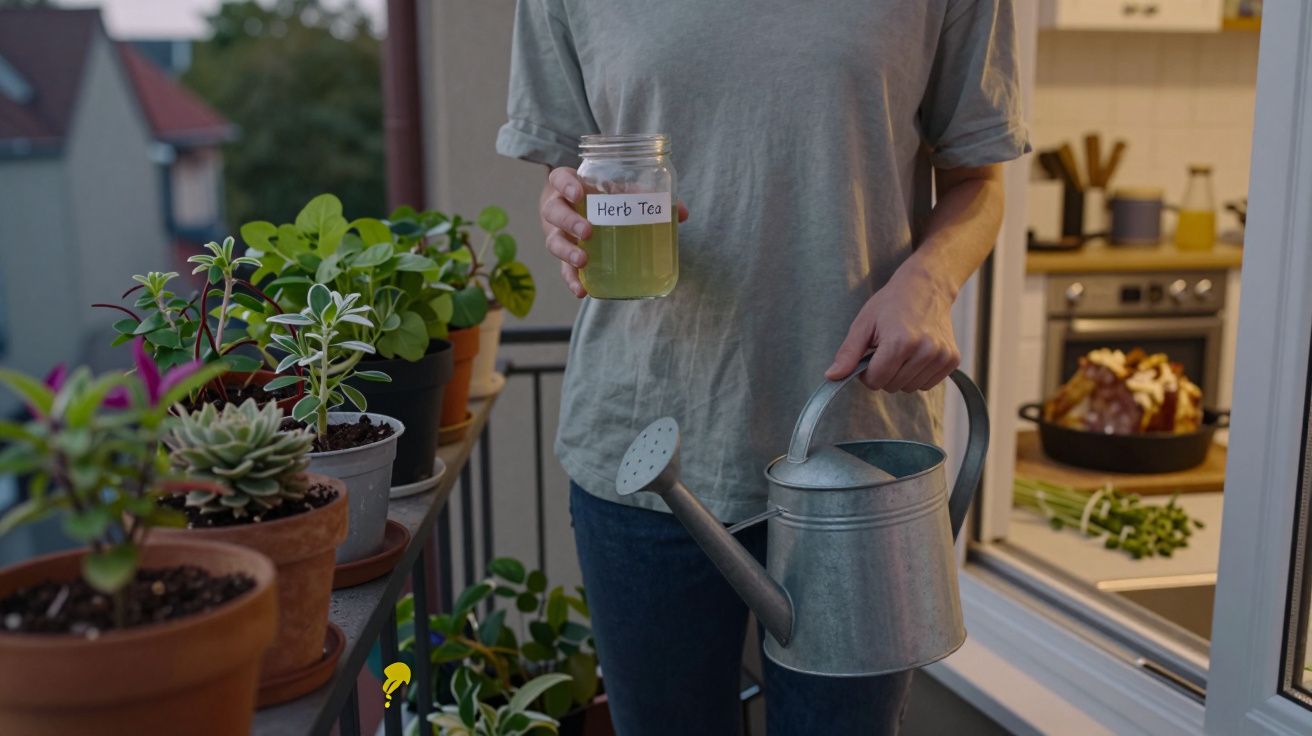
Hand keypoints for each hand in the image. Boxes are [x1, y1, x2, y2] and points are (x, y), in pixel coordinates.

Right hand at [539, 167, 688, 297]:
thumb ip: (645, 196)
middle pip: (553, 212)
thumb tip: (682, 213)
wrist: (580, 204)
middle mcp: (558, 208)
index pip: (558, 179)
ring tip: (584, 261)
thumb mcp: (618, 188)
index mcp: (569, 186)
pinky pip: (563, 269)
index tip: (578, 193)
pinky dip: (571, 280)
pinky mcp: (563, 255)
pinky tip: (582, 291)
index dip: (565, 185)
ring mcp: (558, 232)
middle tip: (588, 231)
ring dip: (567, 253)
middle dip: (569, 222)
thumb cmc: (600, 193)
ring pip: (553, 241)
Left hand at [826, 266, 960, 391]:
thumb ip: (848, 353)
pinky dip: (918, 375)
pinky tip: (916, 354)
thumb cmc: (891, 303)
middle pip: (892, 386)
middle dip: (884, 373)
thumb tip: (832, 377)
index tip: (870, 355)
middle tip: (886, 349)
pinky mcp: (952, 360)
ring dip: (901, 375)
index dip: (866, 372)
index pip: (875, 381)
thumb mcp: (863, 324)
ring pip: (910, 388)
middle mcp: (925, 351)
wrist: (927, 286)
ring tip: (902, 349)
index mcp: (900, 342)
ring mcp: (942, 356)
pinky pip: (928, 384)